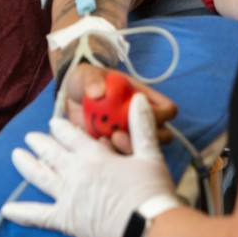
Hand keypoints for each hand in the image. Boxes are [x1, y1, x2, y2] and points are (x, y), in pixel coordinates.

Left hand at [3, 95, 180, 236]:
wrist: (146, 226)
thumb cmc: (151, 190)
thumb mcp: (150, 154)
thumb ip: (142, 125)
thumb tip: (138, 98)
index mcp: (93, 155)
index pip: (71, 136)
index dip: (60, 128)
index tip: (53, 122)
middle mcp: (75, 173)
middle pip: (52, 153)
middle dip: (40, 143)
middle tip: (29, 137)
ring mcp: (67, 197)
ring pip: (41, 177)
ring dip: (27, 165)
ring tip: (15, 156)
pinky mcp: (66, 221)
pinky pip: (39, 216)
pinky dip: (22, 213)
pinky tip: (7, 210)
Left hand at [62, 63, 177, 153]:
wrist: (69, 99)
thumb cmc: (86, 83)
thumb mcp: (86, 77)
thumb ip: (92, 81)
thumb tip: (97, 92)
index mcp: (144, 100)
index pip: (168, 110)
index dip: (161, 115)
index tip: (138, 113)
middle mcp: (141, 120)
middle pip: (162, 136)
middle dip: (146, 139)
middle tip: (121, 133)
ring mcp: (130, 137)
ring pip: (143, 152)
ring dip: (127, 149)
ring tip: (105, 139)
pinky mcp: (114, 150)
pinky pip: (119, 159)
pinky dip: (109, 156)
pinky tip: (93, 146)